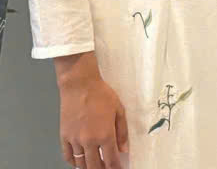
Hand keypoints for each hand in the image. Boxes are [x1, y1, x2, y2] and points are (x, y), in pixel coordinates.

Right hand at [54, 53, 128, 168]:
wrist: (79, 86)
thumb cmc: (102, 95)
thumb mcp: (119, 110)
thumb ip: (122, 132)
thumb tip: (124, 150)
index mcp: (105, 135)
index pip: (111, 160)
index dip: (115, 168)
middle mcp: (89, 141)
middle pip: (95, 166)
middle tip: (107, 168)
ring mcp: (75, 140)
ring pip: (81, 164)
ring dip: (88, 168)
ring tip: (95, 167)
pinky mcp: (64, 137)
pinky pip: (68, 156)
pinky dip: (74, 162)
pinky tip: (79, 162)